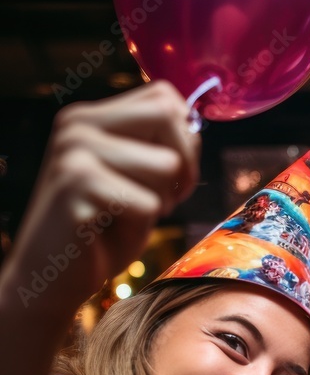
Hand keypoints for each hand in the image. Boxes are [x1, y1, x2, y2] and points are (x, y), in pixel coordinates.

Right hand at [2, 81, 199, 318]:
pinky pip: (148, 204)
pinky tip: (107, 234)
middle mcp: (78, 125)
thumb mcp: (136, 183)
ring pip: (166, 166)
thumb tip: (193, 125)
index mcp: (90, 117)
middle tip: (166, 200)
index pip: (165, 97)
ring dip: (160, 202)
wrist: (51, 277)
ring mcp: (73, 152)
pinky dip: (139, 228)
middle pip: (170, 118)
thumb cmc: (103, 232)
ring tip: (125, 217)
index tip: (176, 177)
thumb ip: (158, 149)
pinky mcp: (76, 185)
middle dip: (185, 165)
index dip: (187, 139)